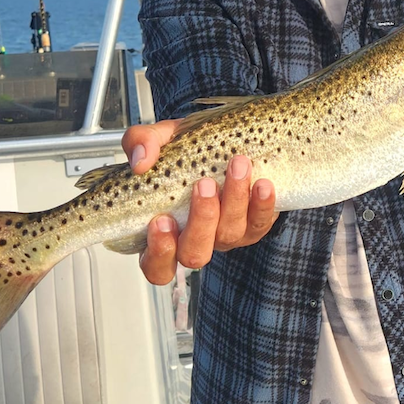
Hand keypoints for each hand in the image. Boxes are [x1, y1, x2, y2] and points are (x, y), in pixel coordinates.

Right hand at [121, 121, 276, 283]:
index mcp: (162, 232)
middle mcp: (194, 241)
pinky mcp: (253, 226)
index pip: (156, 265)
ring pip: (230, 235)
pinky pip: (260, 225)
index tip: (161, 219)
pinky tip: (263, 184)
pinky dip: (263, 206)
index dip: (159, 251)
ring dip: (234, 201)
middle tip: (204, 184)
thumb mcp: (159, 139)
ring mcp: (224, 237)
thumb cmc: (183, 150)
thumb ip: (140, 142)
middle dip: (202, 219)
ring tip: (238, 166)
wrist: (221, 141)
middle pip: (195, 253)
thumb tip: (141, 160)